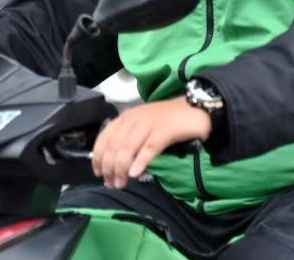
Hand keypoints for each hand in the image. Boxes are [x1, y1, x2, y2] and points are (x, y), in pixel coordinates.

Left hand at [92, 97, 211, 188]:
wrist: (195, 109)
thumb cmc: (167, 121)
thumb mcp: (143, 126)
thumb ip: (129, 139)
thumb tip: (113, 163)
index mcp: (126, 117)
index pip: (104, 138)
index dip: (98, 158)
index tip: (99, 174)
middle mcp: (134, 119)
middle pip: (114, 146)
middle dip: (109, 168)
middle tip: (111, 184)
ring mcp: (149, 124)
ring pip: (127, 149)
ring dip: (120, 169)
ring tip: (120, 184)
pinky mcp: (164, 131)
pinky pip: (148, 148)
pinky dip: (139, 162)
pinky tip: (135, 174)